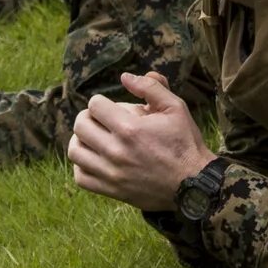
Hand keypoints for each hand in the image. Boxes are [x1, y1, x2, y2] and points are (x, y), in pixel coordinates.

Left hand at [67, 73, 213, 211]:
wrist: (193, 184)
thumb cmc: (185, 143)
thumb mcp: (175, 107)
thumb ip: (150, 87)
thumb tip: (124, 77)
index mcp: (130, 129)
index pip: (94, 105)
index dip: (102, 102)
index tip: (111, 107)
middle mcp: (116, 151)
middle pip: (80, 126)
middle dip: (88, 117)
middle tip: (100, 119)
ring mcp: (111, 173)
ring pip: (75, 152)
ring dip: (81, 140)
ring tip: (94, 138)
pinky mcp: (111, 190)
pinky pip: (81, 177)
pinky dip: (82, 166)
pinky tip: (95, 159)